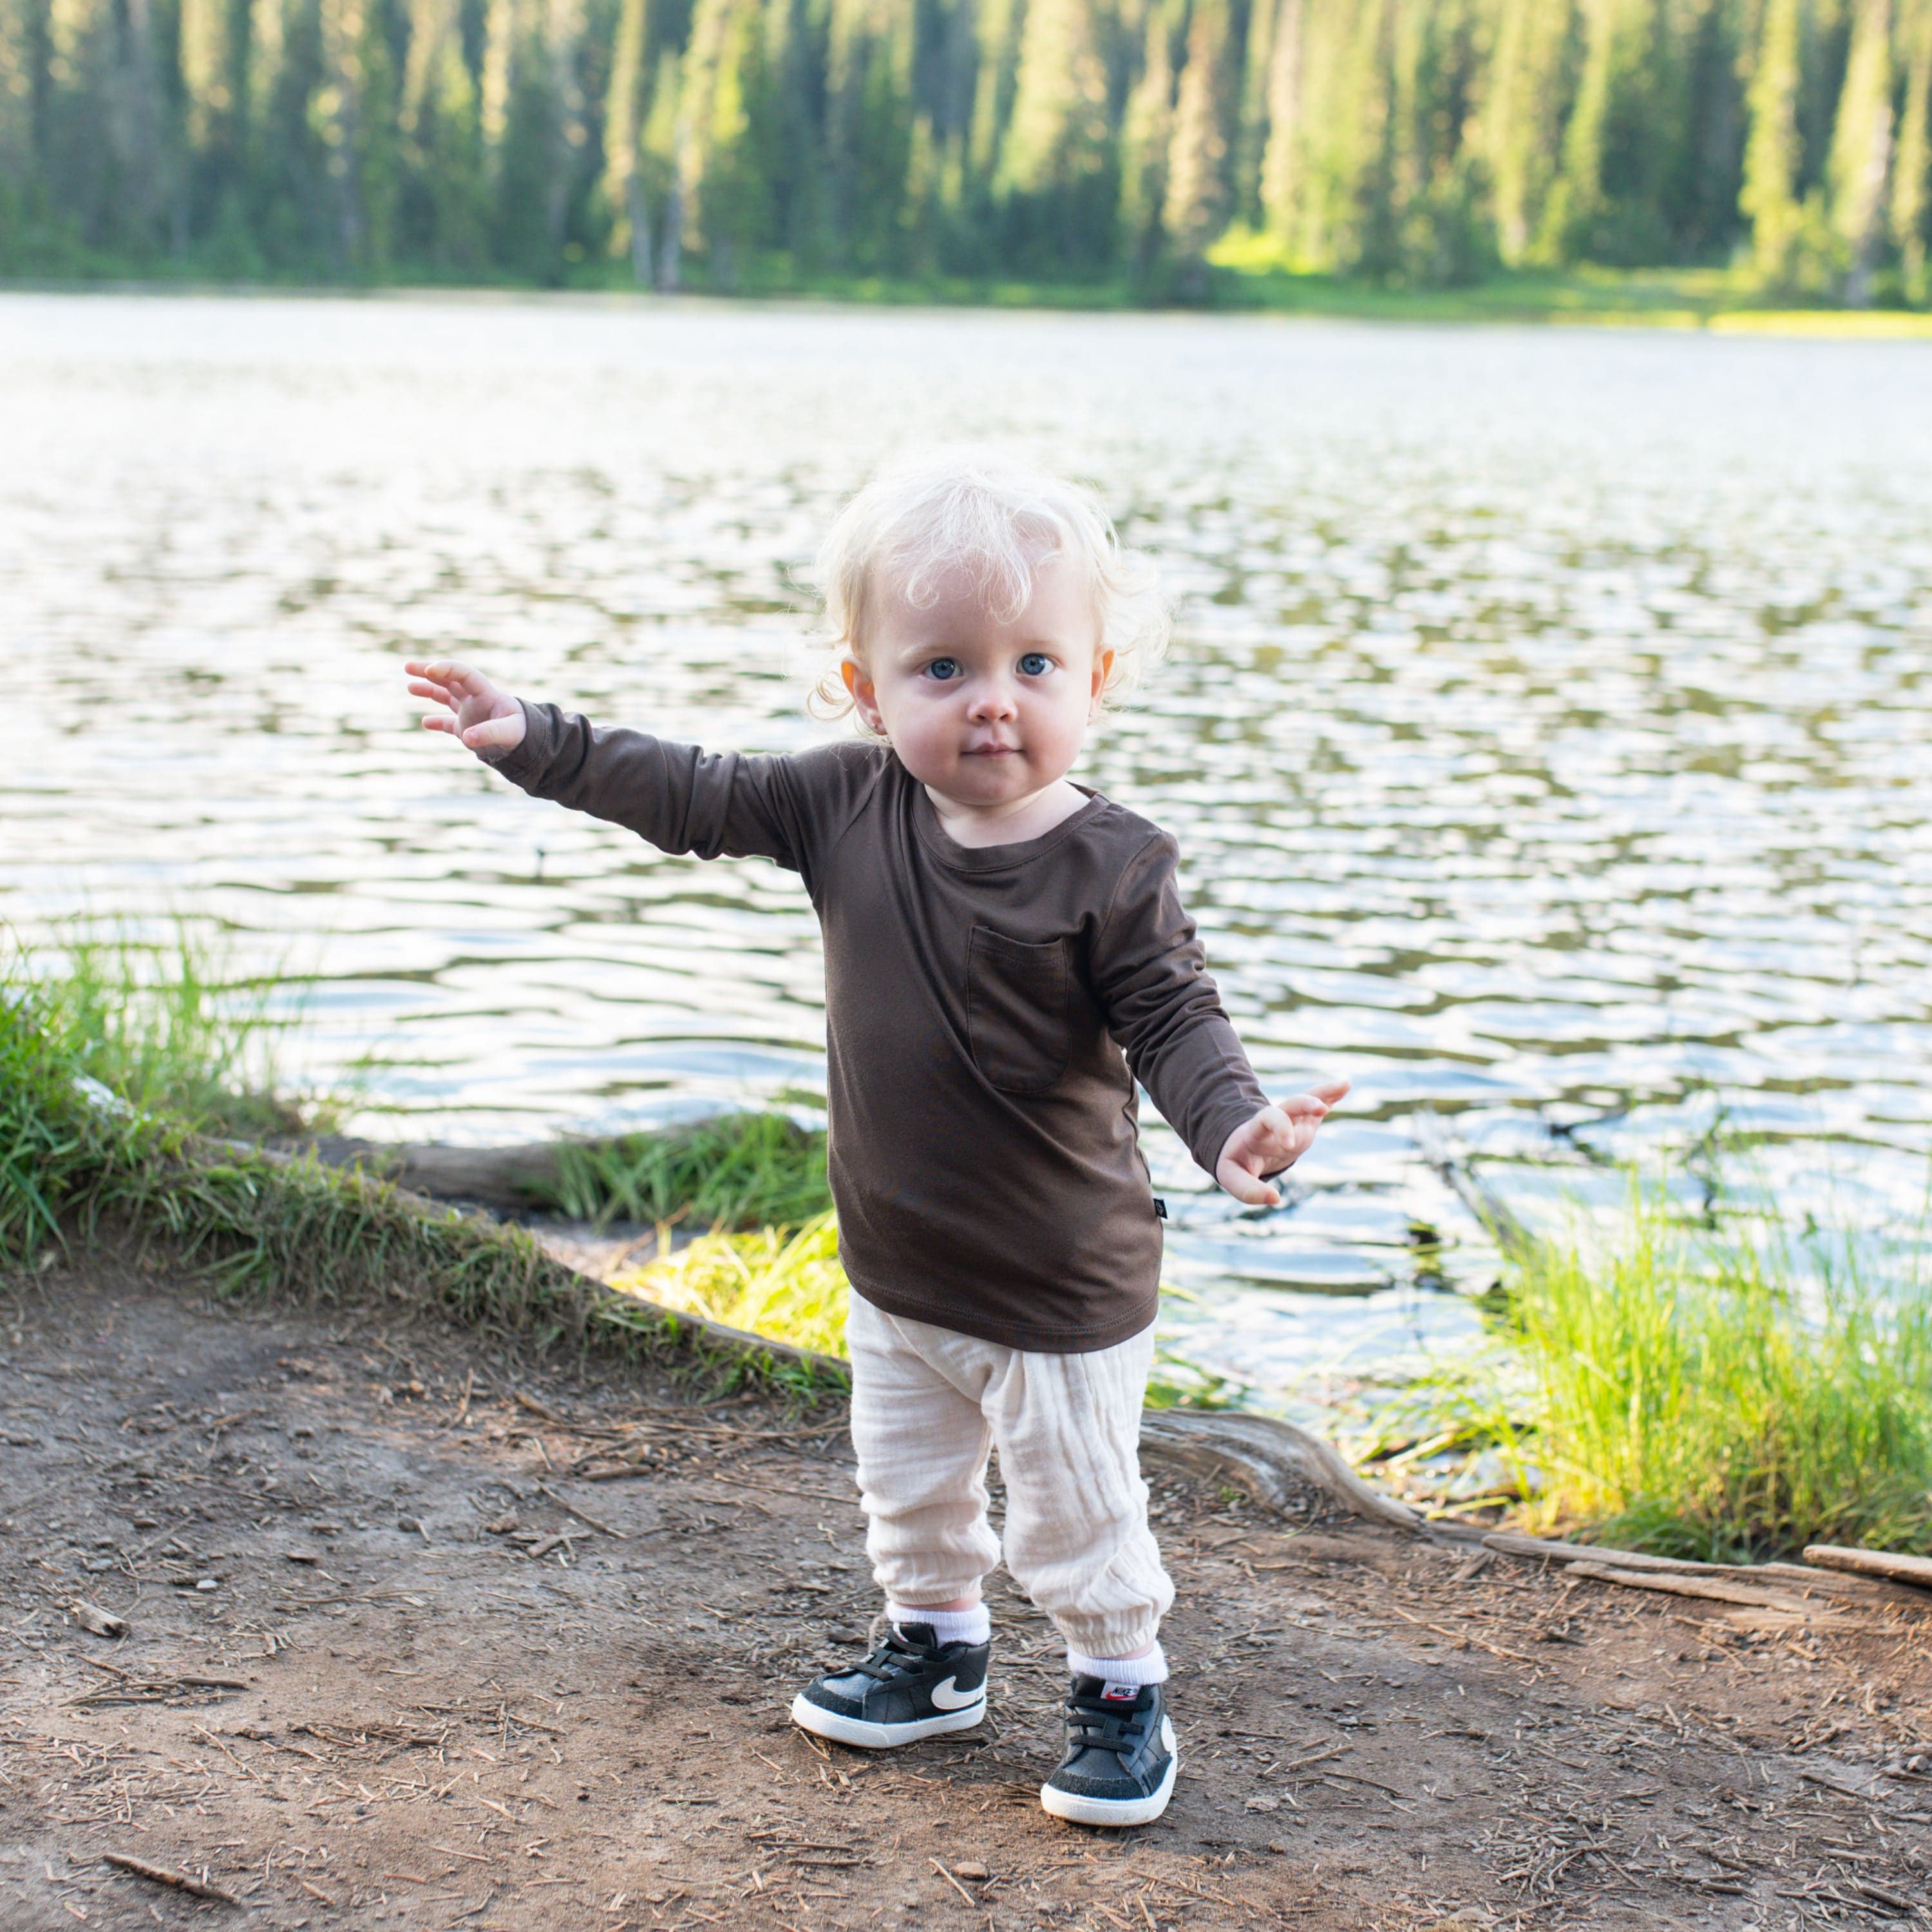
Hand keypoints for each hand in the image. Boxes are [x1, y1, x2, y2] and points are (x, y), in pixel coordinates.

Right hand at [405, 659, 525, 756]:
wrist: (528, 746)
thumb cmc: (521, 733)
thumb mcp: (510, 732)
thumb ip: (491, 732)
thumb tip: (469, 737)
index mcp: (486, 694)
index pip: (464, 674)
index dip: (447, 669)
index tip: (429, 670)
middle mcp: (475, 700)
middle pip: (449, 679)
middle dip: (429, 671)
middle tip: (408, 667)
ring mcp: (470, 713)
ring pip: (445, 697)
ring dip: (428, 691)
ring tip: (410, 686)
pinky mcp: (466, 730)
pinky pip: (448, 723)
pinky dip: (437, 722)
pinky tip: (425, 722)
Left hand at [1214, 1078, 1349, 1206]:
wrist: (1241, 1147)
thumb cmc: (1236, 1163)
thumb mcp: (1232, 1178)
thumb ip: (1248, 1190)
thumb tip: (1274, 1199)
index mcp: (1256, 1129)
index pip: (1269, 1119)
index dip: (1281, 1127)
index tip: (1289, 1144)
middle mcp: (1277, 1120)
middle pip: (1291, 1104)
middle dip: (1305, 1103)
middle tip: (1320, 1109)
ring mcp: (1293, 1121)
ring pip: (1308, 1101)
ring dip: (1324, 1093)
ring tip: (1343, 1084)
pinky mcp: (1305, 1124)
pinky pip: (1319, 1105)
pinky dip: (1331, 1096)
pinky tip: (1345, 1085)